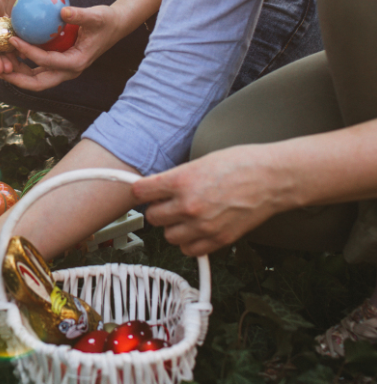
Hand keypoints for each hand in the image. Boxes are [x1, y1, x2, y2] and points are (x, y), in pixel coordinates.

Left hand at [0, 4, 128, 90]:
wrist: (114, 26)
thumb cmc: (105, 20)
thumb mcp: (95, 16)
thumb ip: (80, 15)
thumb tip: (62, 10)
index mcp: (76, 63)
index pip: (47, 62)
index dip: (28, 52)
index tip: (12, 39)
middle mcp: (68, 71)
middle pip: (37, 83)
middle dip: (16, 78)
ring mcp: (62, 70)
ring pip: (35, 79)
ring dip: (16, 74)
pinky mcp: (58, 64)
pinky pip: (36, 69)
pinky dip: (22, 64)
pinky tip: (8, 53)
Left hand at [132, 145, 291, 256]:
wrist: (272, 178)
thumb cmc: (240, 164)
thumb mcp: (199, 162)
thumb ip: (176, 178)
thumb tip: (157, 188)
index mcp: (181, 182)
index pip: (140, 192)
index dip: (140, 191)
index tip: (143, 191)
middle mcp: (189, 206)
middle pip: (152, 217)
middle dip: (158, 209)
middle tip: (168, 203)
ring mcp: (204, 226)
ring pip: (168, 236)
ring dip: (173, 227)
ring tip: (185, 216)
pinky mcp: (219, 240)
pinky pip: (189, 250)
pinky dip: (189, 242)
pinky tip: (196, 230)